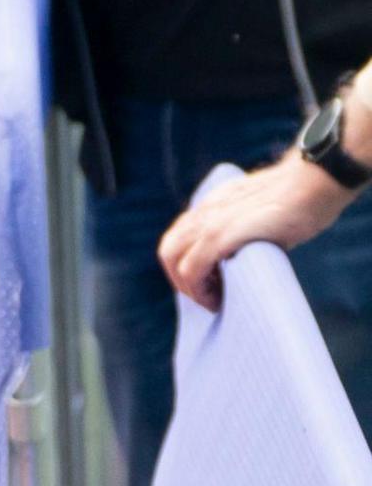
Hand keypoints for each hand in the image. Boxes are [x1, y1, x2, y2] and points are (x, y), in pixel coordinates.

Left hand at [157, 151, 357, 311]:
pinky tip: (219, 299)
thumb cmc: (298, 202)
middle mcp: (204, 212)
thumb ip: (242, 231)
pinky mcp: (220, 234)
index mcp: (211, 205)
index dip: (186, 265)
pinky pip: (192, 268)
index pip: (178, 239)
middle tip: (207, 298)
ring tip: (213, 301)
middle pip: (169, 252)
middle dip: (182, 281)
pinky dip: (199, 289)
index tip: (208, 284)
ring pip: (175, 261)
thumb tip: (241, 261)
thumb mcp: (259, 215)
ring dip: (189, 288)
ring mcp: (210, 222)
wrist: (314, 183)